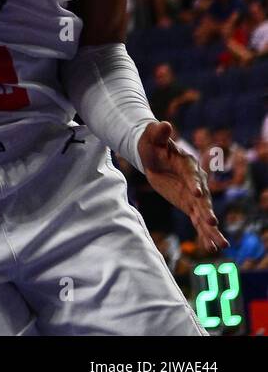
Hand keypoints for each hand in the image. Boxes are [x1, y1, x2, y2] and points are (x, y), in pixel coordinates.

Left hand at [138, 121, 226, 252]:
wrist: (155, 155)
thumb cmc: (153, 144)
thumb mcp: (151, 138)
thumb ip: (158, 133)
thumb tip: (163, 124)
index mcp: (188, 166)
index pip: (193, 176)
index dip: (195, 184)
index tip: (197, 193)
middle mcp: (196, 182)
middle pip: (203, 199)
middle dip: (207, 211)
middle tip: (212, 224)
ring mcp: (194, 196)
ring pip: (203, 214)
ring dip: (210, 229)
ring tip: (220, 244)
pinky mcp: (190, 205)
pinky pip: (197, 221)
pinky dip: (204, 234)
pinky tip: (212, 248)